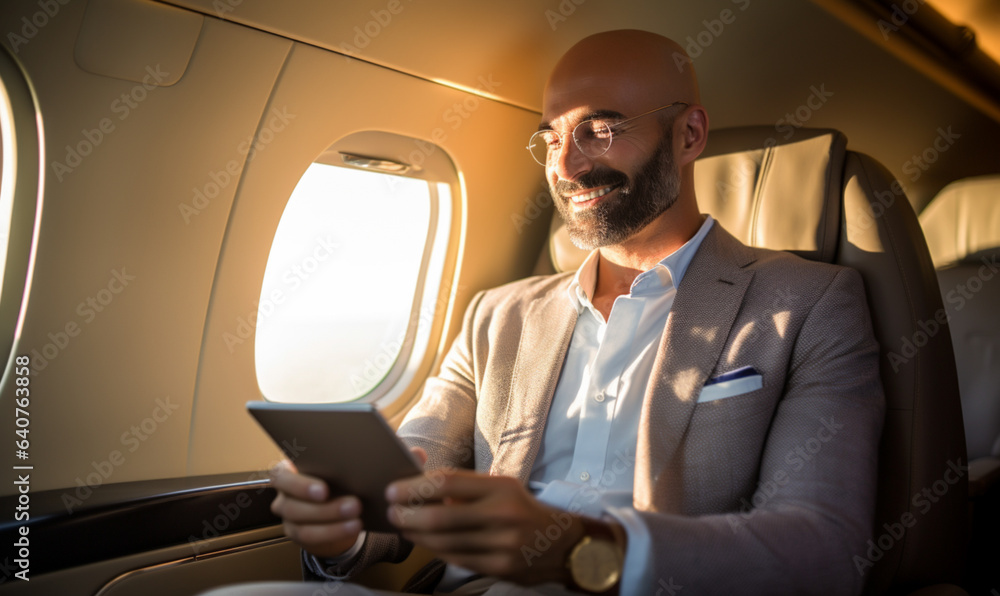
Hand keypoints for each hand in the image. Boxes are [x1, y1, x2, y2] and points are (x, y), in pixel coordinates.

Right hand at [268, 460, 362, 558]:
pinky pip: (311, 538)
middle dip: (325, 509)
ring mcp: (288, 516)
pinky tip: (352, 527)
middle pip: (292, 507)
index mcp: (286, 471)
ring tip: (356, 520)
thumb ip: (333, 469)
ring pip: (302, 527)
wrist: (335, 502)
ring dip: (332, 526)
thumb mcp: (331, 469)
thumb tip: (354, 470)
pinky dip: (334, 533)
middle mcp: (283, 494)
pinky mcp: (296, 533)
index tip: (325, 490)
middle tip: (354, 505)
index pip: (280, 477)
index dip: (300, 486)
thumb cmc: (333, 477)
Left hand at [385, 470, 585, 584]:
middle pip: (439, 516)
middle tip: (391, 512)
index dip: (414, 487)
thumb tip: (421, 482)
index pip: (447, 482)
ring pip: (444, 542)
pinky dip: (434, 550)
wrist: (563, 544)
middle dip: (407, 515)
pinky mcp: (500, 567)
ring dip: (416, 535)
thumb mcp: (502, 487)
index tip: (394, 489)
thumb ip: (465, 486)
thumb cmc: (524, 510)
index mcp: (501, 487)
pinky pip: (456, 558)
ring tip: (403, 527)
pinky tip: (424, 543)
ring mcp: (501, 544)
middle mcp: (502, 515)